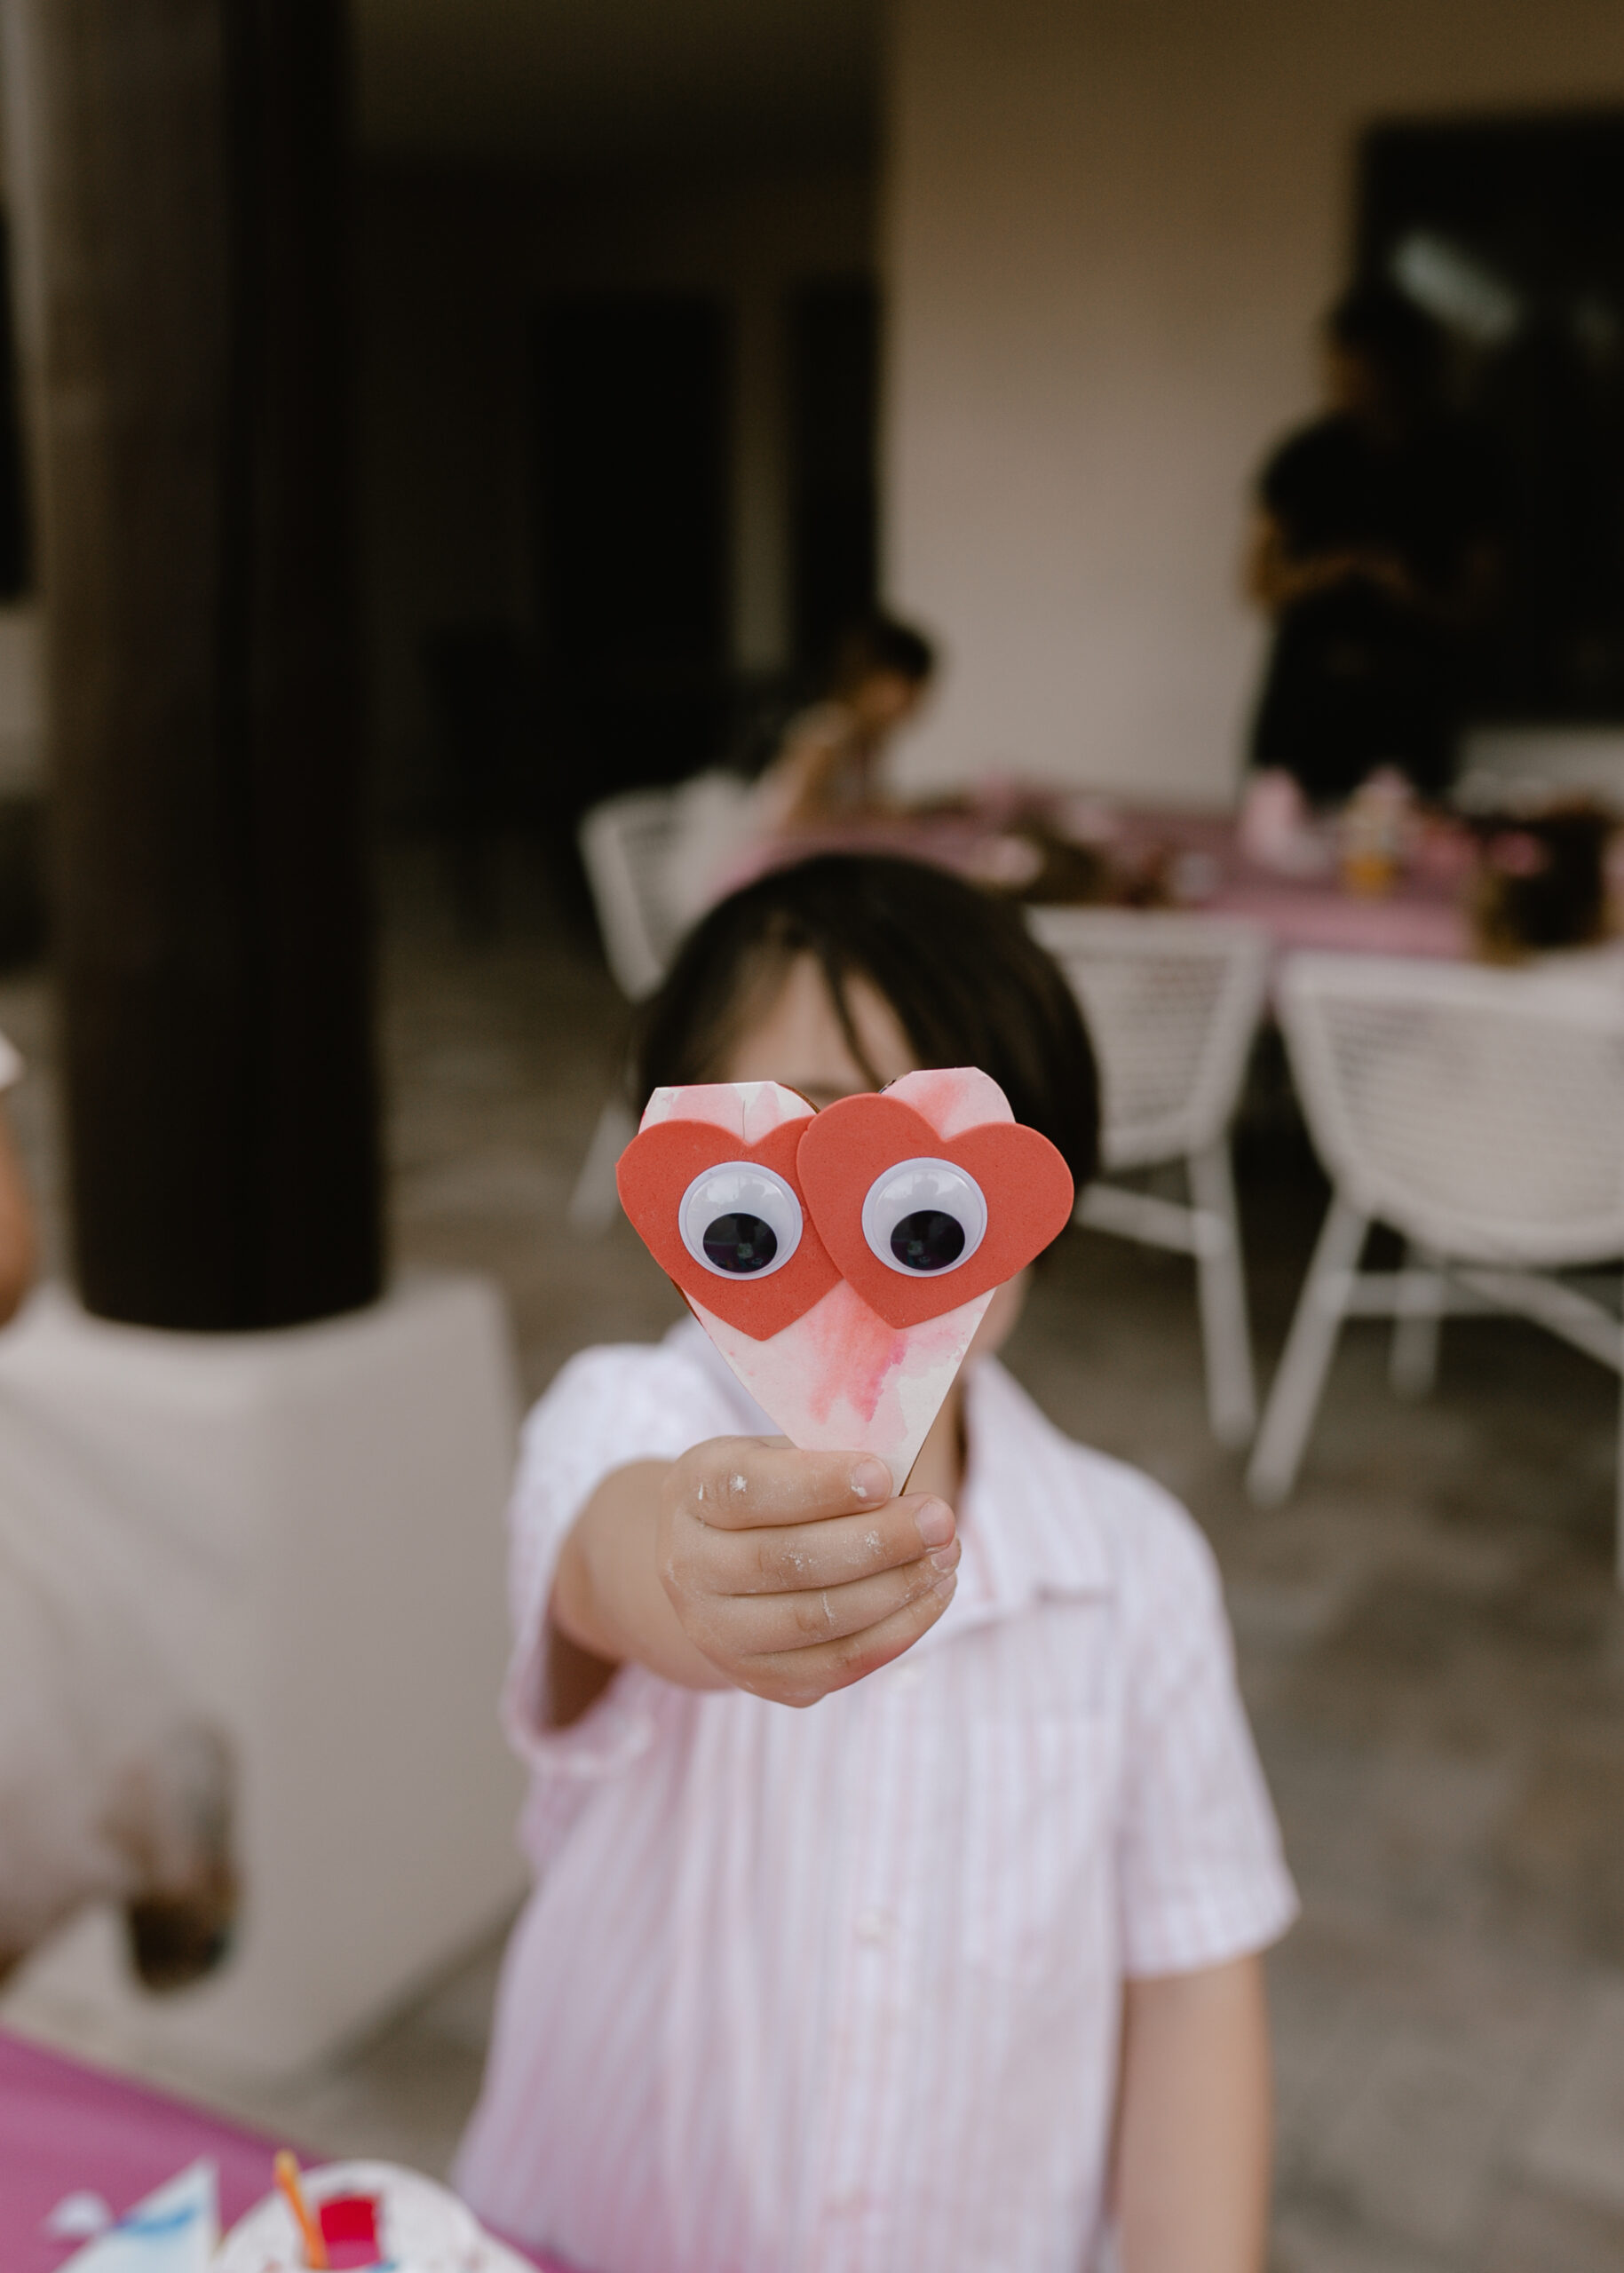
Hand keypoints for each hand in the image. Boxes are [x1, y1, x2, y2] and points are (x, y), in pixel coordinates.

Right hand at [657, 1437, 959, 1706]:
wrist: (715, 1569)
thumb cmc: (769, 1494)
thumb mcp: (779, 1454)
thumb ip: (829, 1456)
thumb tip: (904, 1467)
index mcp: (692, 1493)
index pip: (750, 1490)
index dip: (819, 1485)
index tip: (883, 1475)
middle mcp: (688, 1567)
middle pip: (785, 1561)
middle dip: (876, 1541)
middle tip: (939, 1519)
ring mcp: (716, 1633)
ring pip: (816, 1619)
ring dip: (896, 1587)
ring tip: (947, 1553)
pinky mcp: (758, 1678)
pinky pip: (837, 1665)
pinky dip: (897, 1631)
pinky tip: (934, 1593)